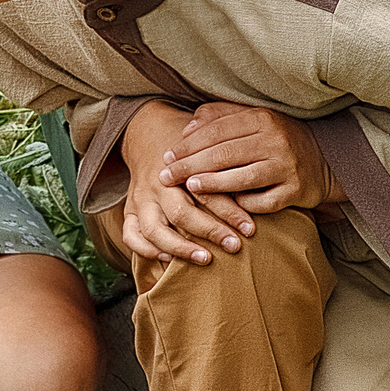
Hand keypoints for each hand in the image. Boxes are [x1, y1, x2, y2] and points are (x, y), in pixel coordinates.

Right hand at [118, 102, 255, 265]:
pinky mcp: (130, 209)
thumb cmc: (189, 147)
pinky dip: (146, 249)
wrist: (148, 132)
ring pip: (153, 229)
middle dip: (210, 231)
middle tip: (235, 245)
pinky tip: (167, 257)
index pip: (205, 192)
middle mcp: (158, 185)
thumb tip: (260, 189)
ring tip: (204, 258)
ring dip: (179, 247)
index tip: (250, 228)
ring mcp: (141, 198)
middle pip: (182, 212)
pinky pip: (131, 235)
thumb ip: (227, 167)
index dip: (229, 211)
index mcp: (179, 167)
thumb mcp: (208, 147)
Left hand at [161, 103, 340, 215]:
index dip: (188, 145)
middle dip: (190, 166)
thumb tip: (186, 129)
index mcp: (261, 118)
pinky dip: (243, 204)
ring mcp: (286, 167)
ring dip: (213, 185)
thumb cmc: (276, 139)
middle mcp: (275, 140)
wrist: (324, 159)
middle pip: (224, 154)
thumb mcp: (252, 119)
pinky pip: (264, 201)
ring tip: (190, 188)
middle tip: (166, 176)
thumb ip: (218, 116)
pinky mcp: (295, 191)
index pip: (216, 130)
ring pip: (242, 178)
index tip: (165, 156)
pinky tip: (226, 207)